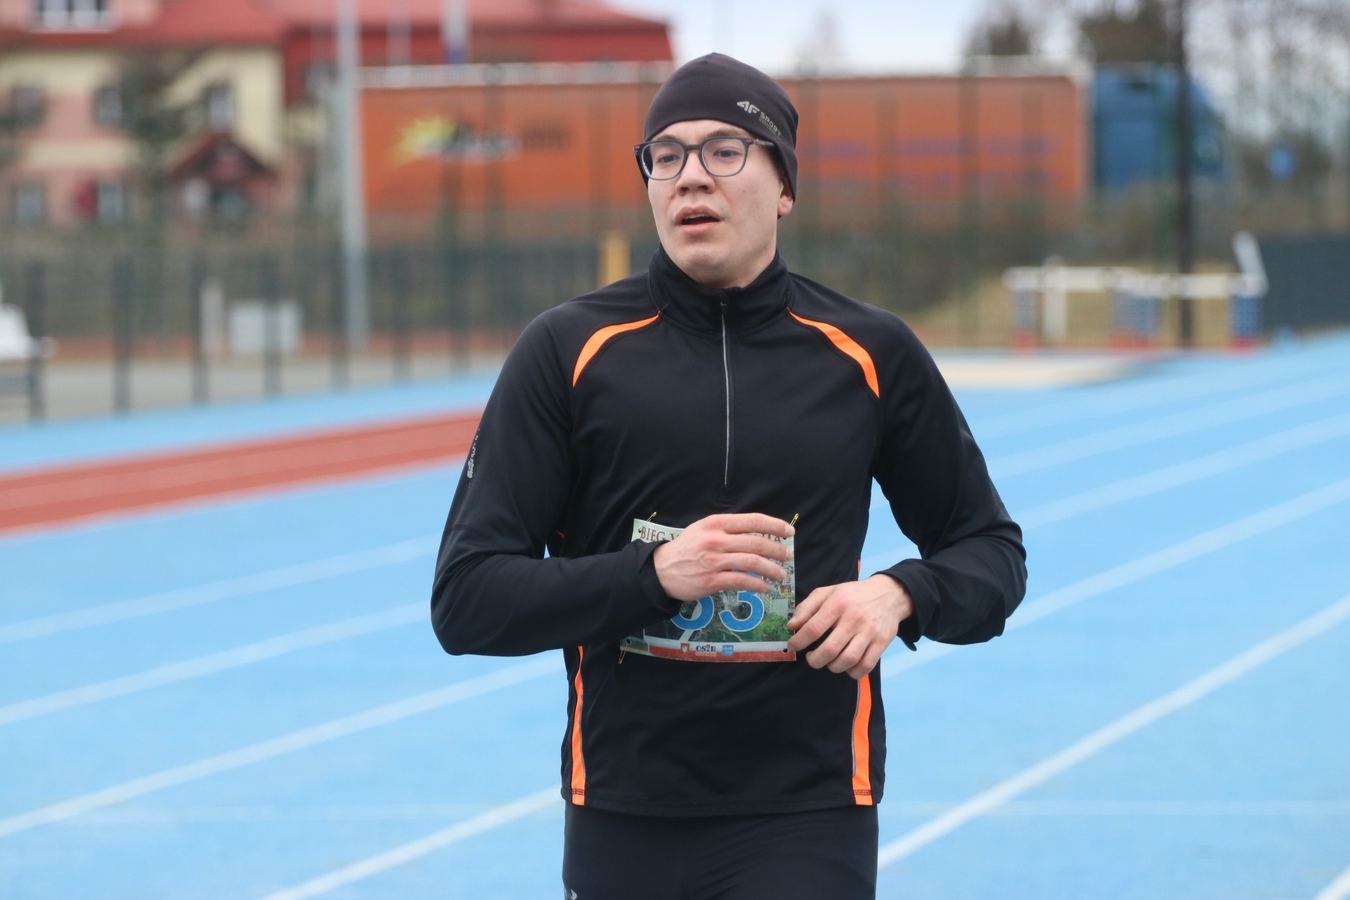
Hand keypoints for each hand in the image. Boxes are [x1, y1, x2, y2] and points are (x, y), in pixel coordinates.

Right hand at [652, 513, 794, 601]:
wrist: (661, 569)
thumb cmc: (686, 548)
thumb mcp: (704, 529)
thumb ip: (728, 529)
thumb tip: (758, 532)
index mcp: (717, 523)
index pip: (753, 521)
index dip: (775, 526)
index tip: (789, 532)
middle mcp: (717, 539)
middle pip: (757, 543)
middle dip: (778, 550)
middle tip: (788, 556)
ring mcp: (714, 560)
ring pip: (753, 563)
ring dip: (772, 569)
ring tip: (781, 574)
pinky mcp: (712, 580)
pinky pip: (742, 581)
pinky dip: (758, 584)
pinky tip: (765, 587)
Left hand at [786, 574, 911, 678]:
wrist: (889, 593)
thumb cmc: (852, 594)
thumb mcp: (828, 592)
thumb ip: (807, 607)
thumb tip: (791, 626)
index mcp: (838, 604)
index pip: (813, 628)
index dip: (799, 641)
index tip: (793, 646)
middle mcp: (854, 618)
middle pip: (830, 649)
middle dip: (814, 660)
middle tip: (811, 658)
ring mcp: (870, 632)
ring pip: (848, 660)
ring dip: (833, 667)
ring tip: (828, 662)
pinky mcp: (882, 642)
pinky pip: (866, 666)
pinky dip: (853, 672)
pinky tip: (846, 666)